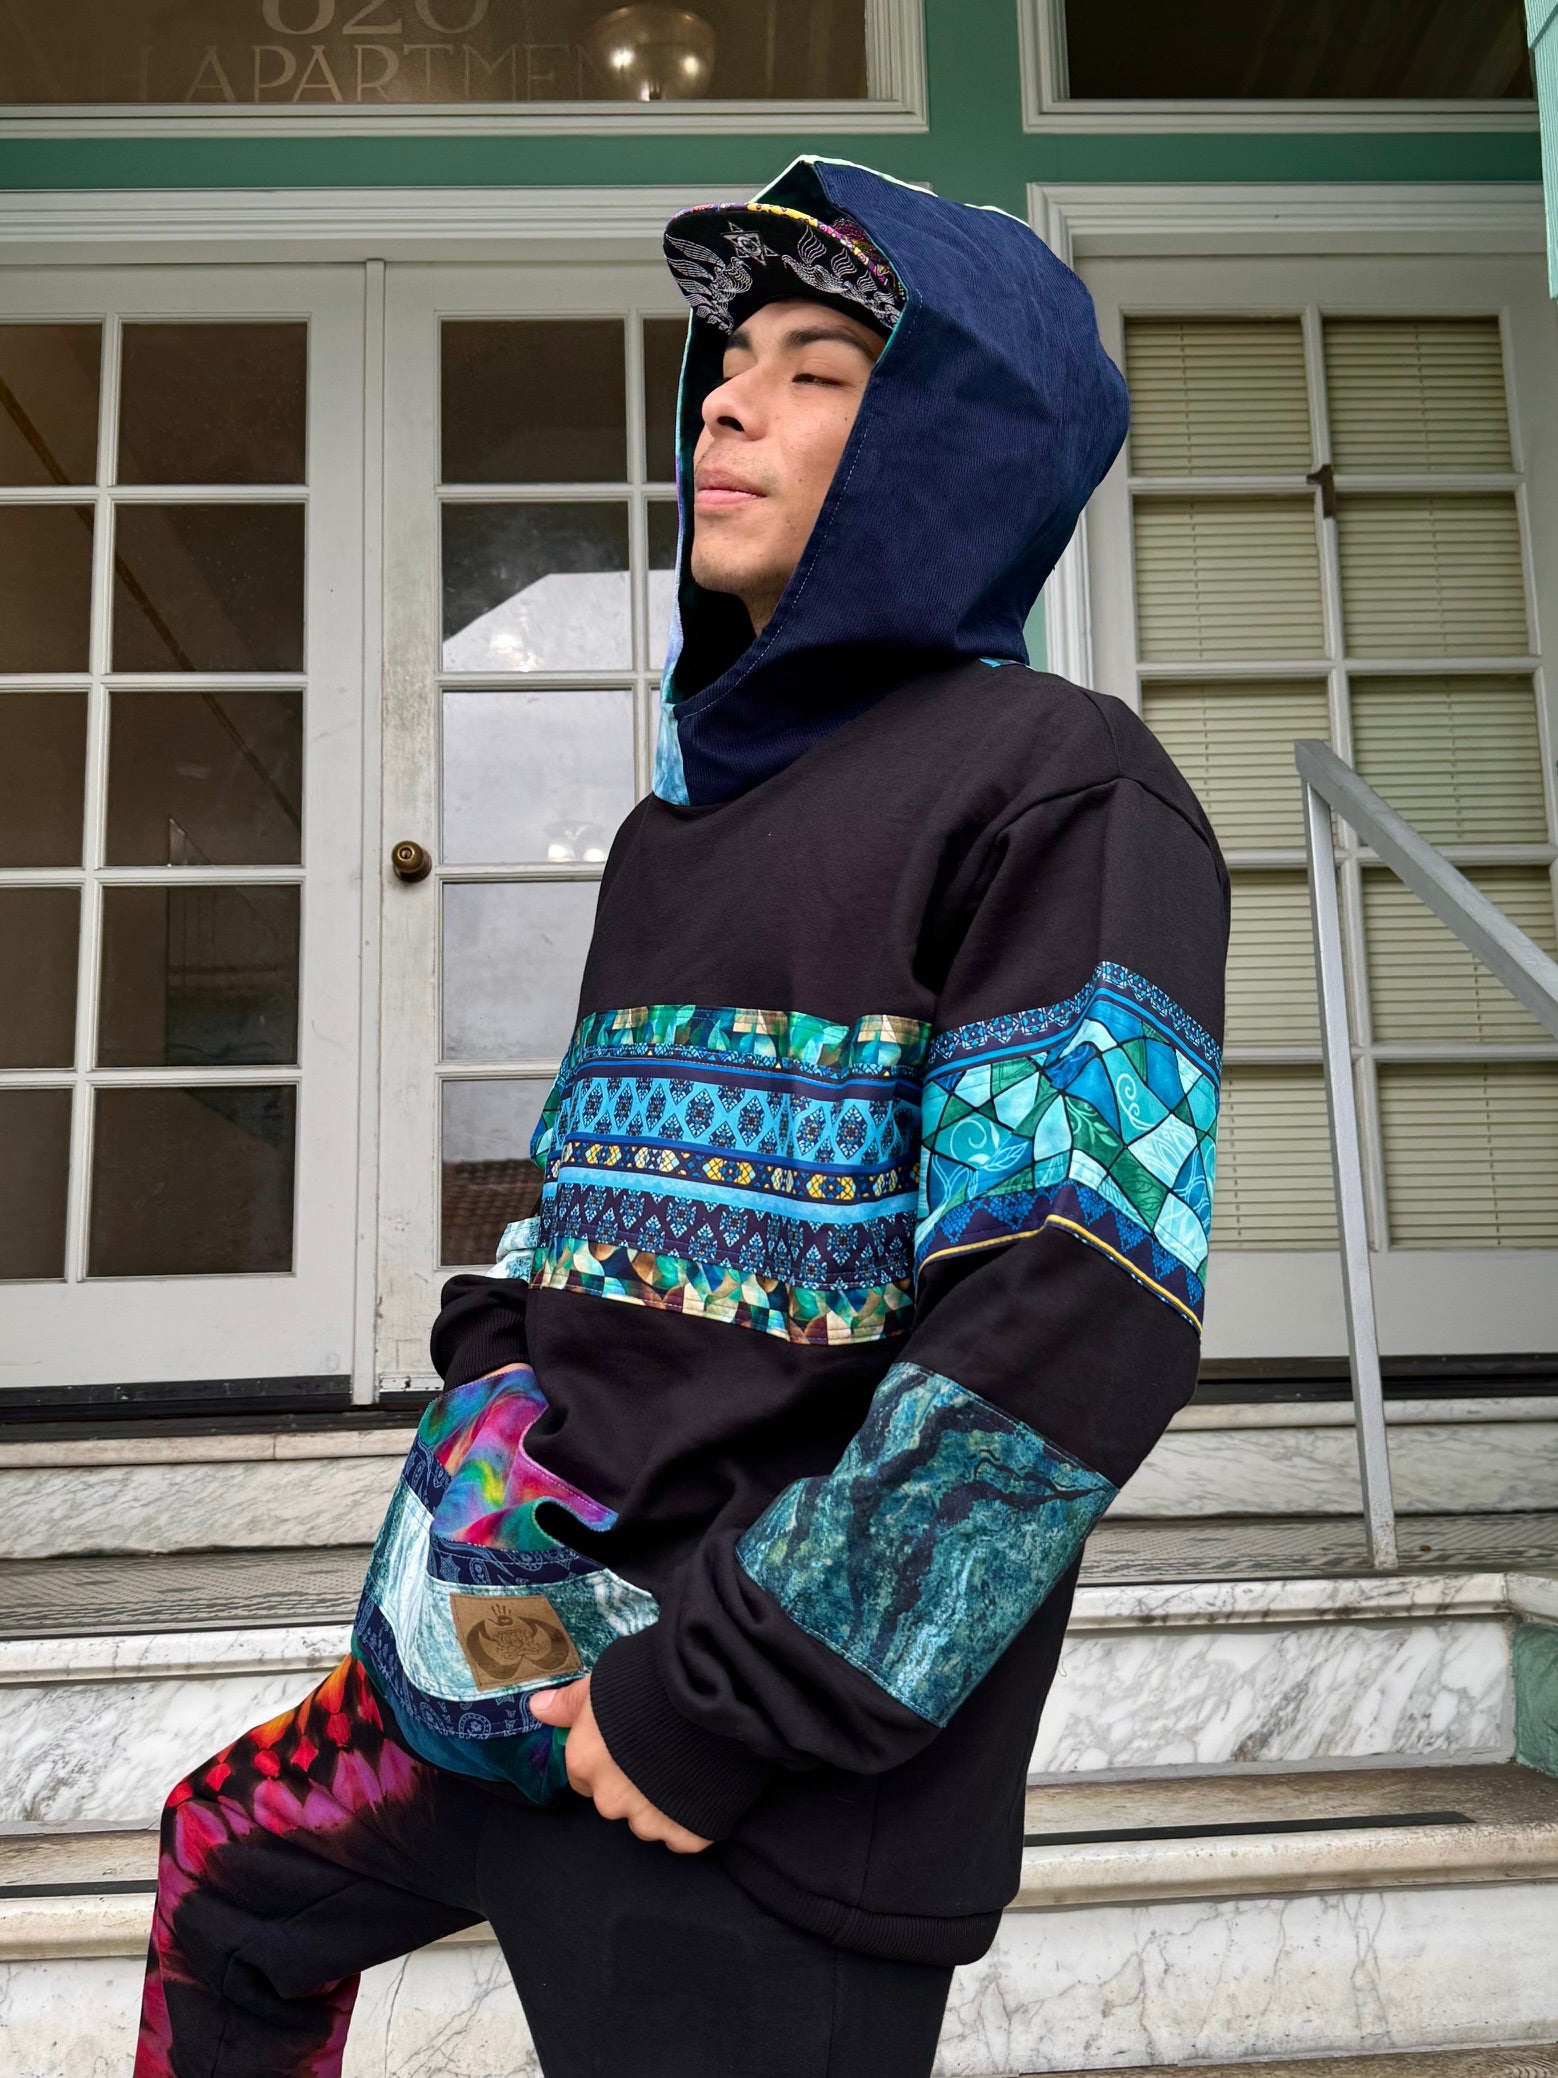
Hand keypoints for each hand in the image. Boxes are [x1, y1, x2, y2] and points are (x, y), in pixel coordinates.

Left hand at [530, 1675, 711, 1854]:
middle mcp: (609, 1799)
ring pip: (647, 1821)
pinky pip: (681, 1835)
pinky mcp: (685, 1833)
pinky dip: (689, 1818)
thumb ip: (568, 1703)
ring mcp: (648, 1821)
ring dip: (660, 1803)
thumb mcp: (603, 1682)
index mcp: (585, 1762)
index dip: (606, 1759)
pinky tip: (701, 1787)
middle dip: (632, 1784)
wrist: (714, 1696)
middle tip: (660, 1752)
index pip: (584, 1775)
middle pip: (615, 1800)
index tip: (627, 1743)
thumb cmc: (651, 1681)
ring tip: (684, 1767)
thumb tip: (536, 1709)